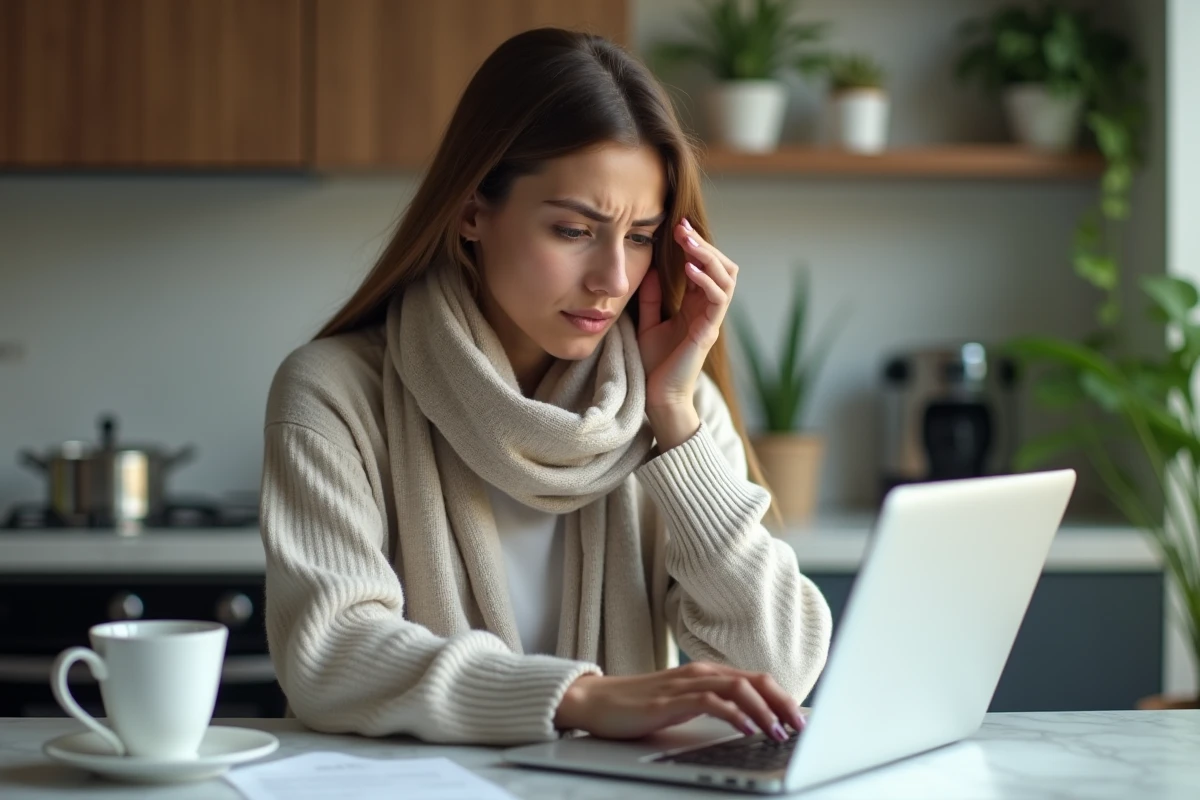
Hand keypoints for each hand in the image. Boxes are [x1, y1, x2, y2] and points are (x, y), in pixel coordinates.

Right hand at [553, 661, 805, 740]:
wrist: (595, 701)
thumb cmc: (639, 705)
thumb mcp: (684, 705)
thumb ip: (712, 707)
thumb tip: (749, 723)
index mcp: (707, 673)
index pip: (756, 679)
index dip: (783, 697)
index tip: (801, 719)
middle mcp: (700, 673)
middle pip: (755, 680)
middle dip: (783, 703)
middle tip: (801, 726)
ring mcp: (684, 684)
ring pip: (738, 688)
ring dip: (764, 710)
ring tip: (779, 731)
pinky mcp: (669, 699)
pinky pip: (710, 701)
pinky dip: (733, 714)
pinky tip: (746, 728)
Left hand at [637, 218, 738, 412]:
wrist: (658, 397)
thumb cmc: (654, 364)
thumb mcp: (648, 323)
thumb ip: (652, 298)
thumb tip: (651, 270)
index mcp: (695, 306)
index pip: (705, 267)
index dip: (696, 245)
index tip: (678, 226)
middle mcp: (708, 311)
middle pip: (723, 267)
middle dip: (705, 244)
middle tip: (683, 228)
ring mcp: (711, 321)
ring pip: (727, 278)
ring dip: (709, 256)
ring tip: (688, 241)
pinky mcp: (708, 333)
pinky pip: (717, 300)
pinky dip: (707, 281)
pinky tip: (690, 269)